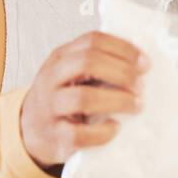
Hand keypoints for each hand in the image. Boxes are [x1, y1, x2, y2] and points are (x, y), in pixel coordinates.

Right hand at [20, 31, 149, 171]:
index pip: (92, 41)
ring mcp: (50, 108)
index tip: (145, 64)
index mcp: (60, 57)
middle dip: (122, 73)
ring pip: (83, 98)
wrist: (32, 131)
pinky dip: (103, 132)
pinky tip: (115, 128)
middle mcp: (51, 78)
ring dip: (118, 100)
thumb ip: (98, 64)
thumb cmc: (63, 98)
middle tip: (141, 86)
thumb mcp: (72, 73)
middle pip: (88, 63)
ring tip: (136, 105)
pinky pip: (79, 134)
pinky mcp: (55, 136)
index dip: (123, 49)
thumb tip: (142, 63)